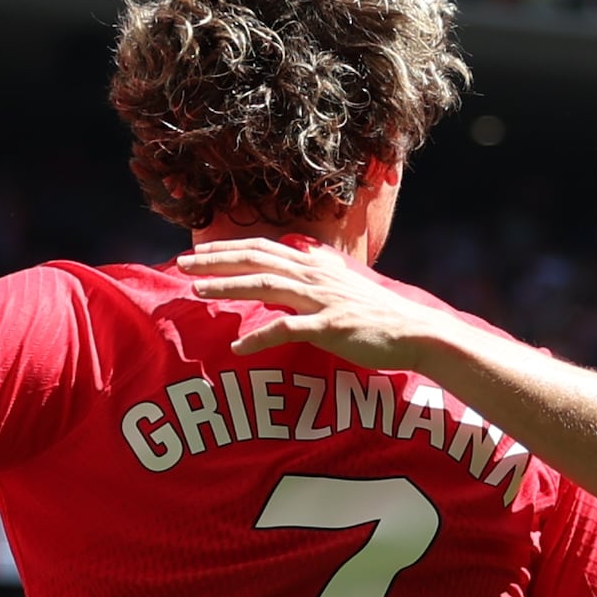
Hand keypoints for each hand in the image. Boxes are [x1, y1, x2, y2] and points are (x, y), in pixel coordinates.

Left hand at [175, 235, 463, 374]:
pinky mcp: (331, 327)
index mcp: (316, 265)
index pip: (263, 247)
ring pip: (266, 286)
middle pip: (257, 260)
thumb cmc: (378, 316)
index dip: (228, 248)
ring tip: (195, 291)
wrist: (416, 332)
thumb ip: (311, 281)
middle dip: (216, 259)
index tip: (196, 252)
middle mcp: (316, 276)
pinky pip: (289, 330)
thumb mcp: (342, 287)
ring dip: (228, 286)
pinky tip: (239, 348)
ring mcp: (323, 300)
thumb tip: (283, 279)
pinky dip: (261, 337)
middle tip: (180, 263)